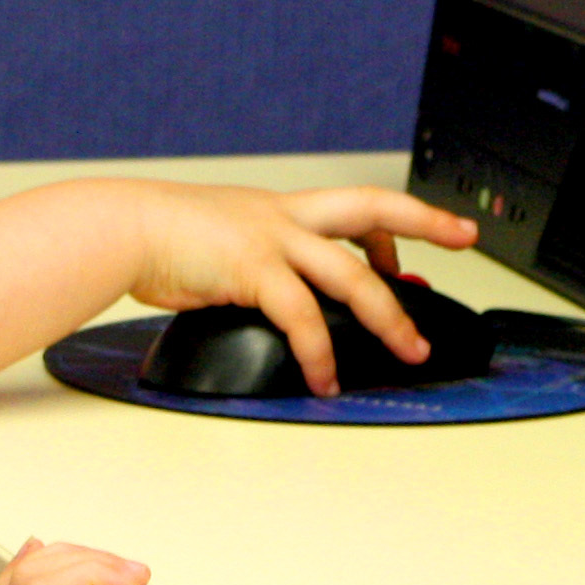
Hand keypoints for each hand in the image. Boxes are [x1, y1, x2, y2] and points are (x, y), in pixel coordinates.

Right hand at [112, 180, 474, 395]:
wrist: (117, 229)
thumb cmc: (159, 240)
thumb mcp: (221, 244)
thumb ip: (257, 267)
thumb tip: (274, 302)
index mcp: (280, 210)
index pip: (354, 207)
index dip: (394, 226)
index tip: (417, 247)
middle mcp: (284, 217)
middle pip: (372, 207)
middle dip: (425, 220)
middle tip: (466, 235)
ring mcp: (270, 239)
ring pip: (350, 272)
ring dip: (388, 315)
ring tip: (412, 350)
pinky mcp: (250, 268)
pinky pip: (301, 313)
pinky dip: (319, 349)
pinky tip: (326, 377)